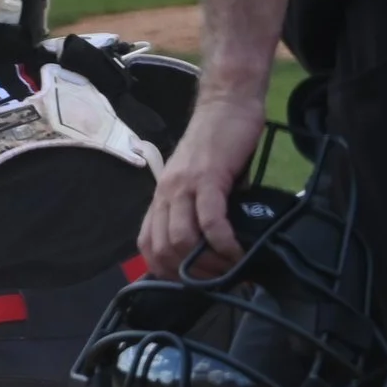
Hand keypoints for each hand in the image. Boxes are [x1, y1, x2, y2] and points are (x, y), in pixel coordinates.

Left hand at [139, 93, 265, 276]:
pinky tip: (238, 251)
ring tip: (231, 266)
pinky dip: (223, 243)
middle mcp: (165, 195)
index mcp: (161, 198)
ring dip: (207, 263)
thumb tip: (214, 245)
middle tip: (218, 278)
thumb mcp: (200, 183)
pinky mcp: (208, 178)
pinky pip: (210, 220)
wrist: (227, 105)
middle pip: (162, 250)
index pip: (147, 246)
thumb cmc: (218, 145)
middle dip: (190, 274)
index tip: (192, 281)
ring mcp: (184, 186)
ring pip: (182, 240)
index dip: (166, 271)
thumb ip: (199, 210)